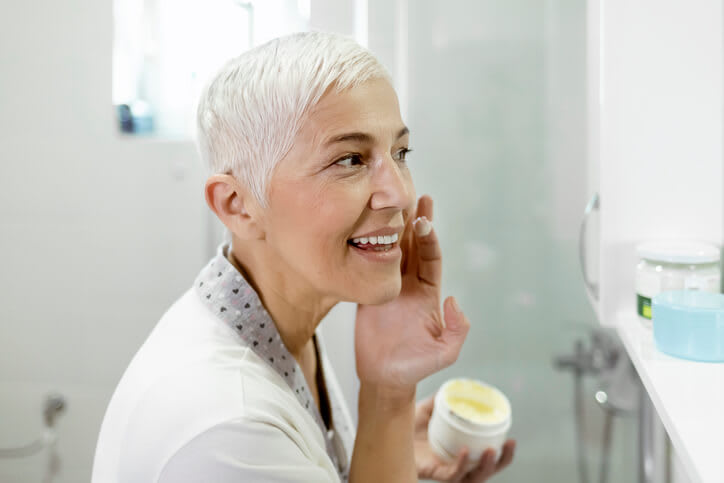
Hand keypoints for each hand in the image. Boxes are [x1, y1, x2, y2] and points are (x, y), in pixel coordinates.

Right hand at [355, 195, 470, 389]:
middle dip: (414, 221)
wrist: (384, 377)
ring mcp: (388, 287)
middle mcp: (409, 286)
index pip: (430, 258)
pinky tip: (365, 227)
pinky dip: (368, 246)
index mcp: (428, 294)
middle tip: (413, 194)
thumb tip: (453, 301)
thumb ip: (457, 329)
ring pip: (391, 250)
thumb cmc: (416, 366)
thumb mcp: (445, 352)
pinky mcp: (368, 293)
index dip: (429, 238)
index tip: (425, 220)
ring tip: (390, 201)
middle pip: (412, 246)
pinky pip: (369, 265)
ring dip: (392, 227)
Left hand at [414, 394, 515, 481]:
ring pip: (471, 478)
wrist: (383, 428)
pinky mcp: (430, 473)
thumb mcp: (428, 409)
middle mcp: (452, 465)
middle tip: (508, 445)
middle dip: (501, 462)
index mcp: (457, 453)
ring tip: (490, 451)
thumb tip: (458, 386)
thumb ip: (442, 399)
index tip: (512, 439)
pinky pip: (449, 476)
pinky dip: (460, 466)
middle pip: (484, 472)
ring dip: (484, 467)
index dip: (502, 454)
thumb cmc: (405, 425)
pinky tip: (465, 453)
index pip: (485, 459)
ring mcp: (442, 471)